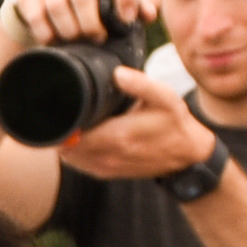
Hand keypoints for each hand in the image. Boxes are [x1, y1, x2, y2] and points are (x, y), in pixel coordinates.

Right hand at [4, 0, 154, 49]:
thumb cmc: (99, 1)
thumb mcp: (123, 0)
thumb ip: (142, 3)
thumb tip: (149, 13)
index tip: (127, 20)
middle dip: (89, 23)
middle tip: (97, 39)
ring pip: (56, 5)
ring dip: (68, 29)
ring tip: (76, 42)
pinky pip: (35, 15)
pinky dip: (46, 32)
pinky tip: (54, 41)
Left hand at [54, 68, 218, 184]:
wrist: (188, 155)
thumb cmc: (175, 123)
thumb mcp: (166, 98)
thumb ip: (141, 84)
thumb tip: (117, 73)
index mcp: (116, 136)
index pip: (71, 133)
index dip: (60, 119)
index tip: (57, 104)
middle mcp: (106, 156)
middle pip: (64, 144)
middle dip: (60, 128)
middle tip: (60, 110)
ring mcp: (104, 167)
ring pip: (68, 155)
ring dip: (64, 141)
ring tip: (68, 121)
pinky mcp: (106, 173)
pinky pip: (77, 164)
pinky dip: (72, 151)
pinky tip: (78, 136)